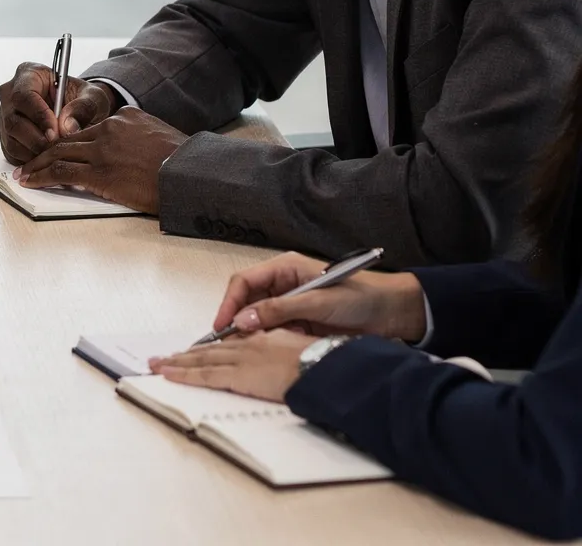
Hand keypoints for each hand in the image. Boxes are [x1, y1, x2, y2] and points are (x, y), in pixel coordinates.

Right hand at [0, 63, 118, 162]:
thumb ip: (84, 108)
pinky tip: (48, 157)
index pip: (23, 96)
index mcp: (28, 75)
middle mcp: (10, 94)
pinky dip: (30, 161)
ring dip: (34, 152)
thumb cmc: (81, 98)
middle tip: (58, 147)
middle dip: (36, 139)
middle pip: (13, 121)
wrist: (76, 110)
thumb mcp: (93, 97)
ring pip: (11, 140)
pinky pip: (12, 153)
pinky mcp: (5, 136)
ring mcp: (4, 116)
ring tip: (56, 153)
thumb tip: (67, 126)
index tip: (56, 131)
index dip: (38, 116)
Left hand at [13, 107, 184, 213]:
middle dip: (45, 151)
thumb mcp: (161, 136)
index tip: (58, 148)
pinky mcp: (98, 173)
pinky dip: (41, 177)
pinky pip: (61, 173)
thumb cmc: (184, 163)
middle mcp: (109, 128)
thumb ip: (139, 137)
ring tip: (24, 174)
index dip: (70, 141)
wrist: (192, 175)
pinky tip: (31, 181)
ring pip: (58, 154)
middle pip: (68, 139)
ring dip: (37, 165)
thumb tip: (128, 150)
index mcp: (125, 117)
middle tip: (29, 161)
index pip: (89, 129)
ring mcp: (102, 150)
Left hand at [148, 329, 316, 402]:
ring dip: (177, 363)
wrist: (330, 368)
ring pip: (201, 360)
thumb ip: (284, 353)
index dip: (209, 348)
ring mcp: (241, 359)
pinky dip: (184, 374)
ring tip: (158, 364)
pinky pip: (204, 375)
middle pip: (210, 350)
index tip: (195, 353)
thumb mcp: (303, 352)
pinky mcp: (238, 374)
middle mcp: (249, 345)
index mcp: (265, 339)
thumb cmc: (325, 362)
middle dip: (185, 354)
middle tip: (164, 357)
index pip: (230, 344)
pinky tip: (168, 374)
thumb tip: (279, 363)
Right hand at [210, 251, 427, 340]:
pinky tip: (274, 350)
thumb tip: (243, 320)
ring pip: (258, 318)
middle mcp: (284, 284)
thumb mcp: (319, 301)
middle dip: (237, 320)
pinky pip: (274, 332)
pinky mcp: (300, 323)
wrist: (396, 313)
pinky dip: (270, 341)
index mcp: (285, 268)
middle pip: (247, 301)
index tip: (223, 325)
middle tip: (228, 341)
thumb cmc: (363, 296)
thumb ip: (280, 310)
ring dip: (254, 333)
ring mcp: (291, 305)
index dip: (229, 302)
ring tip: (249, 348)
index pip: (244, 282)